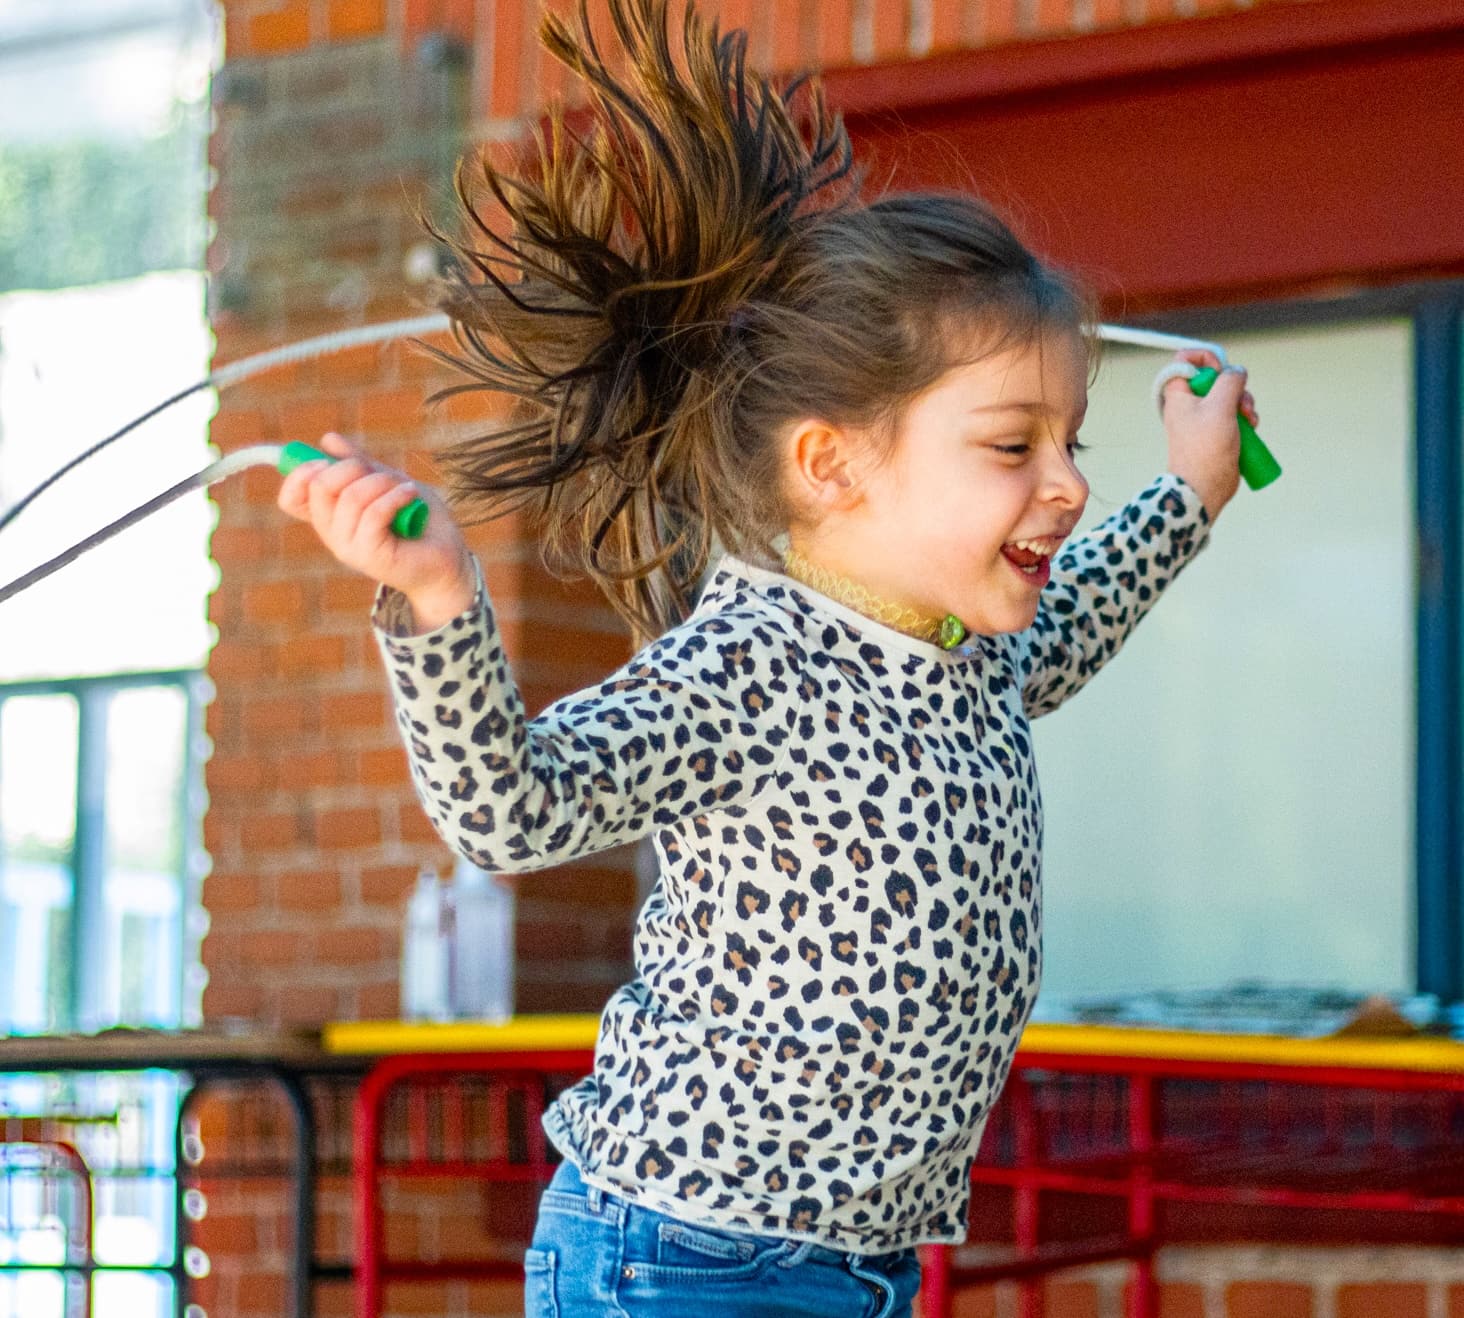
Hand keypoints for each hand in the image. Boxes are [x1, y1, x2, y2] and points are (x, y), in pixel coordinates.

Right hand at [276, 432, 475, 631]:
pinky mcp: (370, 556)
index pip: (291, 498)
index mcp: (330, 516)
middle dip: (352, 466)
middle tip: (381, 473)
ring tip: (405, 489)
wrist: (447, 558)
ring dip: (383, 482)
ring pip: (351, 497)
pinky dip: (395, 496)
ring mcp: (348, 547)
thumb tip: (328, 439)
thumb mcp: (387, 481)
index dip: (300, 473)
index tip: (326, 460)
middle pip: (320, 487)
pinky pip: (373, 513)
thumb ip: (359, 464)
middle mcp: (333, 533)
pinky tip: (410, 495)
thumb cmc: (418, 519)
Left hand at [1159, 349, 1258, 523]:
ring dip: (1244, 403)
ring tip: (1248, 419)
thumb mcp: (1220, 406)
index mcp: (1179, 395)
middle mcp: (1189, 404)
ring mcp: (1203, 419)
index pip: (1184, 361)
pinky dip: (1245, 418)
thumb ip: (1229, 381)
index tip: (1218, 370)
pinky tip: (1251, 427)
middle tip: (1238, 401)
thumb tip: (1236, 371)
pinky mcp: (1217, 432)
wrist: (1204, 486)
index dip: (1204, 359)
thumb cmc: (1206, 447)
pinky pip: (1234, 415)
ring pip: (1229, 397)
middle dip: (1234, 385)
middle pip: (1214, 378)